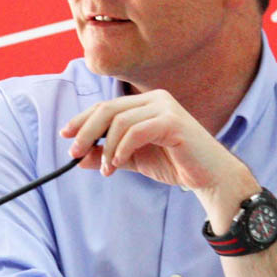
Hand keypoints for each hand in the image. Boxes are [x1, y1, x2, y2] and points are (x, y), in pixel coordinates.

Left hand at [59, 89, 255, 200]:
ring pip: (120, 121)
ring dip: (106, 148)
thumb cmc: (176, 164)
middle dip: (86, 131)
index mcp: (147, 102)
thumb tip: (78, 158)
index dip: (83, 119)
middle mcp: (155, 99)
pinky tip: (117, 164)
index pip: (107, 105)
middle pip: (108, 109)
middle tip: (73, 153)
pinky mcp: (172, 122)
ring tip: (107, 170)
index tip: (66, 135)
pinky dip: (121, 148)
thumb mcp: (134, 160)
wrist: (210, 177)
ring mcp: (165, 108)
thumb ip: (108, 155)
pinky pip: (136, 131)